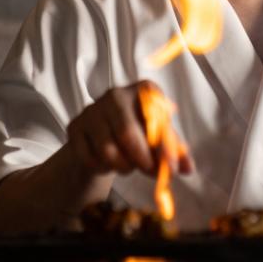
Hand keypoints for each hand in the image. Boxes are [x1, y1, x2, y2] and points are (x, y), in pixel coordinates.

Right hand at [66, 80, 193, 176]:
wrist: (102, 135)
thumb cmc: (138, 132)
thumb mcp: (159, 139)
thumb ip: (173, 151)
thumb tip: (188, 169)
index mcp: (144, 90)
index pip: (156, 118)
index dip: (165, 147)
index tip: (173, 170)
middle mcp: (116, 94)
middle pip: (127, 133)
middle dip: (142, 160)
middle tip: (150, 173)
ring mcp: (92, 109)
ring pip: (107, 149)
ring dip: (122, 166)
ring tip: (128, 165)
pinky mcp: (75, 126)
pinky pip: (89, 157)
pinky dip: (102, 168)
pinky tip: (108, 163)